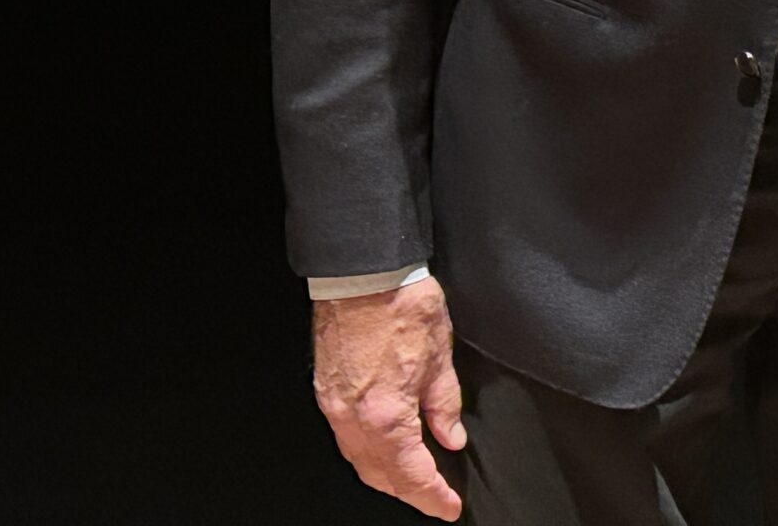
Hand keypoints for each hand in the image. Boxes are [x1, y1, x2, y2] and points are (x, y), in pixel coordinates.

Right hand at [312, 277, 466, 518]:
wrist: (362, 274)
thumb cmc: (402, 305)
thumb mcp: (439, 356)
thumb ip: (444, 404)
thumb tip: (451, 437)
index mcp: (386, 415)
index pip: (411, 474)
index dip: (433, 496)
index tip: (450, 506)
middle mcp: (354, 419)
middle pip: (380, 476)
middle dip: (409, 493)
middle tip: (436, 498)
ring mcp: (335, 407)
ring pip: (359, 461)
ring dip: (386, 478)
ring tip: (414, 480)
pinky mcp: (326, 392)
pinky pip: (346, 439)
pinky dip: (367, 454)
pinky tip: (385, 450)